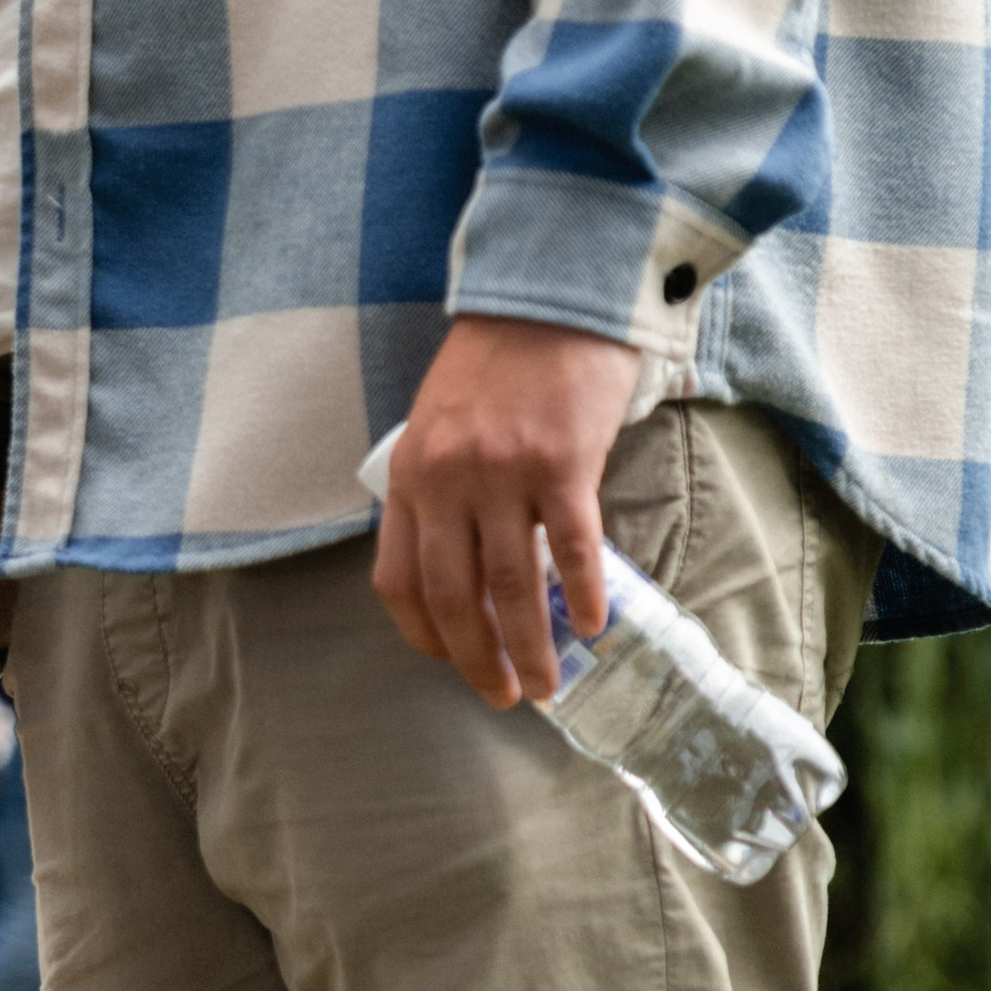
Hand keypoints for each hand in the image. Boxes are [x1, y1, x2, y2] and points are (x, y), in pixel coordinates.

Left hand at [373, 317, 642, 708]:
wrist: (550, 294)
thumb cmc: (498, 361)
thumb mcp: (439, 424)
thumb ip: (440, 489)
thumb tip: (466, 566)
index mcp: (409, 476)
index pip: (398, 580)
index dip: (424, 635)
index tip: (451, 659)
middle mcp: (448, 480)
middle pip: (453, 596)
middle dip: (476, 660)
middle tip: (503, 696)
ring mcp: (504, 473)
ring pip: (514, 586)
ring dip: (530, 646)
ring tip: (548, 684)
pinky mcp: (563, 463)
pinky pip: (575, 549)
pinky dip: (584, 596)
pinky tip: (592, 627)